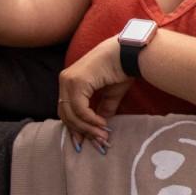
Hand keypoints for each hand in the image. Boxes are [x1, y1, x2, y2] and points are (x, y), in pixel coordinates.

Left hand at [57, 35, 131, 150]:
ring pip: (71, 113)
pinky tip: (102, 124)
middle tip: (94, 142)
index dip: (75, 126)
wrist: (130, 52)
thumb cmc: (122, 67)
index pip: (67, 109)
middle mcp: (65, 80)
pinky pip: (80, 109)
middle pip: (66, 113)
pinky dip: (90, 120)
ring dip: (87, 128)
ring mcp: (69, 80)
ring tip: (102, 136)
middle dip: (80, 130)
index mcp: (71, 81)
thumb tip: (100, 125)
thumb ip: (102, 107)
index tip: (84, 141)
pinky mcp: (76, 82)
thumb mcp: (110, 92)